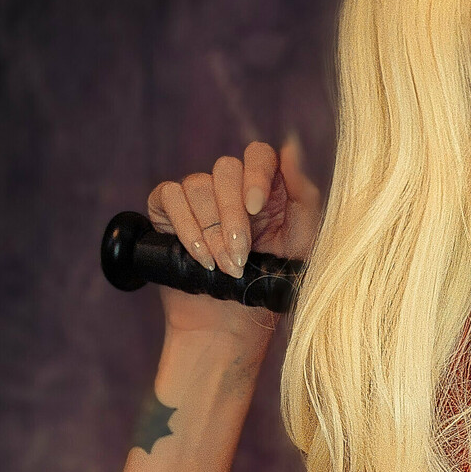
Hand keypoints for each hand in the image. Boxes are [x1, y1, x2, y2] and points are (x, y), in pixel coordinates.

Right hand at [146, 135, 321, 341]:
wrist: (232, 325)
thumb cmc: (271, 284)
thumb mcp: (302, 242)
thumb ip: (303, 194)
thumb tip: (291, 146)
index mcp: (266, 188)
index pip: (259, 154)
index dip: (256, 174)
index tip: (257, 208)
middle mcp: (231, 187)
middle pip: (226, 169)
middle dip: (233, 217)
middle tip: (241, 257)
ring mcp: (198, 196)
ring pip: (197, 186)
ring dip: (212, 233)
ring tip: (224, 267)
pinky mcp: (167, 210)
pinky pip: (170, 196)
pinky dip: (185, 227)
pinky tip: (199, 257)